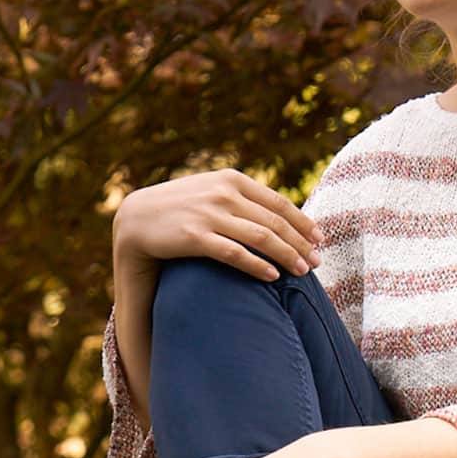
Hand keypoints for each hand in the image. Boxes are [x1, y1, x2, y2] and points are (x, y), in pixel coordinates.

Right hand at [113, 168, 321, 283]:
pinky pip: (235, 254)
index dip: (303, 222)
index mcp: (232, 179)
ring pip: (261, 238)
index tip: (320, 239)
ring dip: (287, 256)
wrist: (136, 218)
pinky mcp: (195, 237)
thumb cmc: (179, 208)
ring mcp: (209, 214)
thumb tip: (277, 214)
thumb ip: (240, 197)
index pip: (279, 203)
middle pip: (275, 222)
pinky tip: (273, 277)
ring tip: (303, 272)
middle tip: (318, 262)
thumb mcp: (210, 191)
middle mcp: (224, 194)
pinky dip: (258, 266)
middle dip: (301, 243)